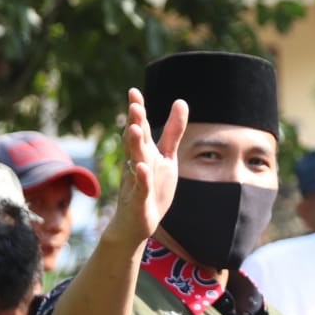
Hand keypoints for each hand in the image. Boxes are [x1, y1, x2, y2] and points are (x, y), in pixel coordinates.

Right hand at [105, 88, 187, 247]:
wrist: (136, 222)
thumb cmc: (151, 187)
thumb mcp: (166, 157)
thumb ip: (173, 131)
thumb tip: (181, 101)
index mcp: (144, 152)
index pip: (141, 127)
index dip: (137, 110)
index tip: (133, 92)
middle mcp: (136, 162)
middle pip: (135, 140)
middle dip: (135, 123)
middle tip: (134, 106)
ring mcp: (136, 181)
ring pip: (135, 160)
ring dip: (135, 145)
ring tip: (135, 128)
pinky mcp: (139, 200)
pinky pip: (140, 187)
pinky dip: (141, 178)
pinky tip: (142, 168)